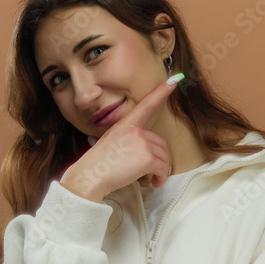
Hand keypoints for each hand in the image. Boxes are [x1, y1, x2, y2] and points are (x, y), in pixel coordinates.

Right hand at [60, 76, 179, 201]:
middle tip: (154, 171)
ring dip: (162, 170)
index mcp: (125, 125)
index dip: (161, 92)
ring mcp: (141, 142)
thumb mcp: (110, 142)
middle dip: (161, 158)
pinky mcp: (147, 158)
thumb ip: (128, 139)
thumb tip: (142, 150)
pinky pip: (163, 168)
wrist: (91, 176)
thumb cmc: (98, 165)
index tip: (174, 81)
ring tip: (153, 178)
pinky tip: (153, 182)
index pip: (146, 105)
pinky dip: (161, 177)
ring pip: (164, 157)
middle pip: (161, 143)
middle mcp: (135, 130)